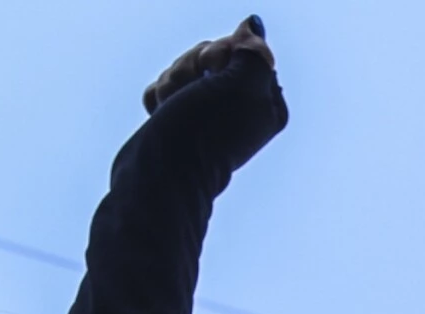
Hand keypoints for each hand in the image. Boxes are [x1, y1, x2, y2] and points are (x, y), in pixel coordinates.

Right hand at [130, 16, 288, 176]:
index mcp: (266, 103)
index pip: (244, 49)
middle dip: (192, 65)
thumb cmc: (203, 131)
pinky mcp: (176, 120)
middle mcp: (239, 108)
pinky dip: (157, 97)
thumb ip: (254, 53)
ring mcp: (205, 115)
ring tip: (172, 108)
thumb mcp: (241, 85)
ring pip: (183, 70)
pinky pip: (163, 89)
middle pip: (210, 55)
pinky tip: (159, 116)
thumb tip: (253, 27)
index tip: (215, 65)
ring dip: (172, 82)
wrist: (159, 174)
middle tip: (192, 90)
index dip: (222, 50)